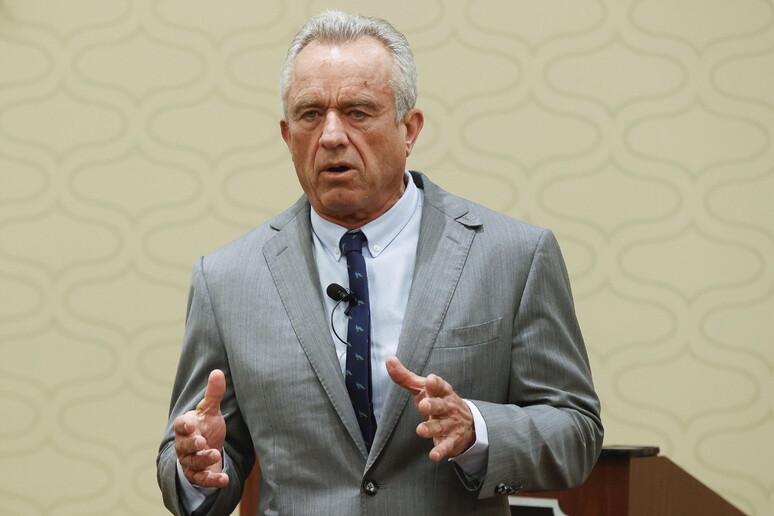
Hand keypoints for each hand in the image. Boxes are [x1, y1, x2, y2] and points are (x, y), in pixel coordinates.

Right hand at [173, 369, 229, 487]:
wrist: (207, 448)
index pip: (181, 425)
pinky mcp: (196, 474)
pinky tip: (224, 480)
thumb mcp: (211, 410)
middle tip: (201, 441)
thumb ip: (213, 393)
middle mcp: (184, 445)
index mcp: (186, 426)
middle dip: (192, 444)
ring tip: (214, 454)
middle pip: (184, 445)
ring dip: (203, 460)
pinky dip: (212, 480)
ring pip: (193, 462)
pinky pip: (202, 479)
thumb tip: (217, 371)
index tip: (190, 423)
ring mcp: (189, 460)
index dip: (184, 425)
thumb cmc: (206, 426)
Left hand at [386, 356, 474, 460]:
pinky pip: (446, 446)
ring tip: (420, 430)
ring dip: (431, 429)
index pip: (439, 386)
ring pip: (440, 426)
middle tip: (423, 405)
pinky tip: (433, 455)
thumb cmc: (438, 400)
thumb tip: (389, 360)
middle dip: (433, 405)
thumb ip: (405, 377)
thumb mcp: (423, 388)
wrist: (466, 422)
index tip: (430, 380)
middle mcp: (447, 407)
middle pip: (440, 405)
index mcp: (442, 392)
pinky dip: (440, 451)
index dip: (435, 384)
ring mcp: (450, 424)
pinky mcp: (451, 440)